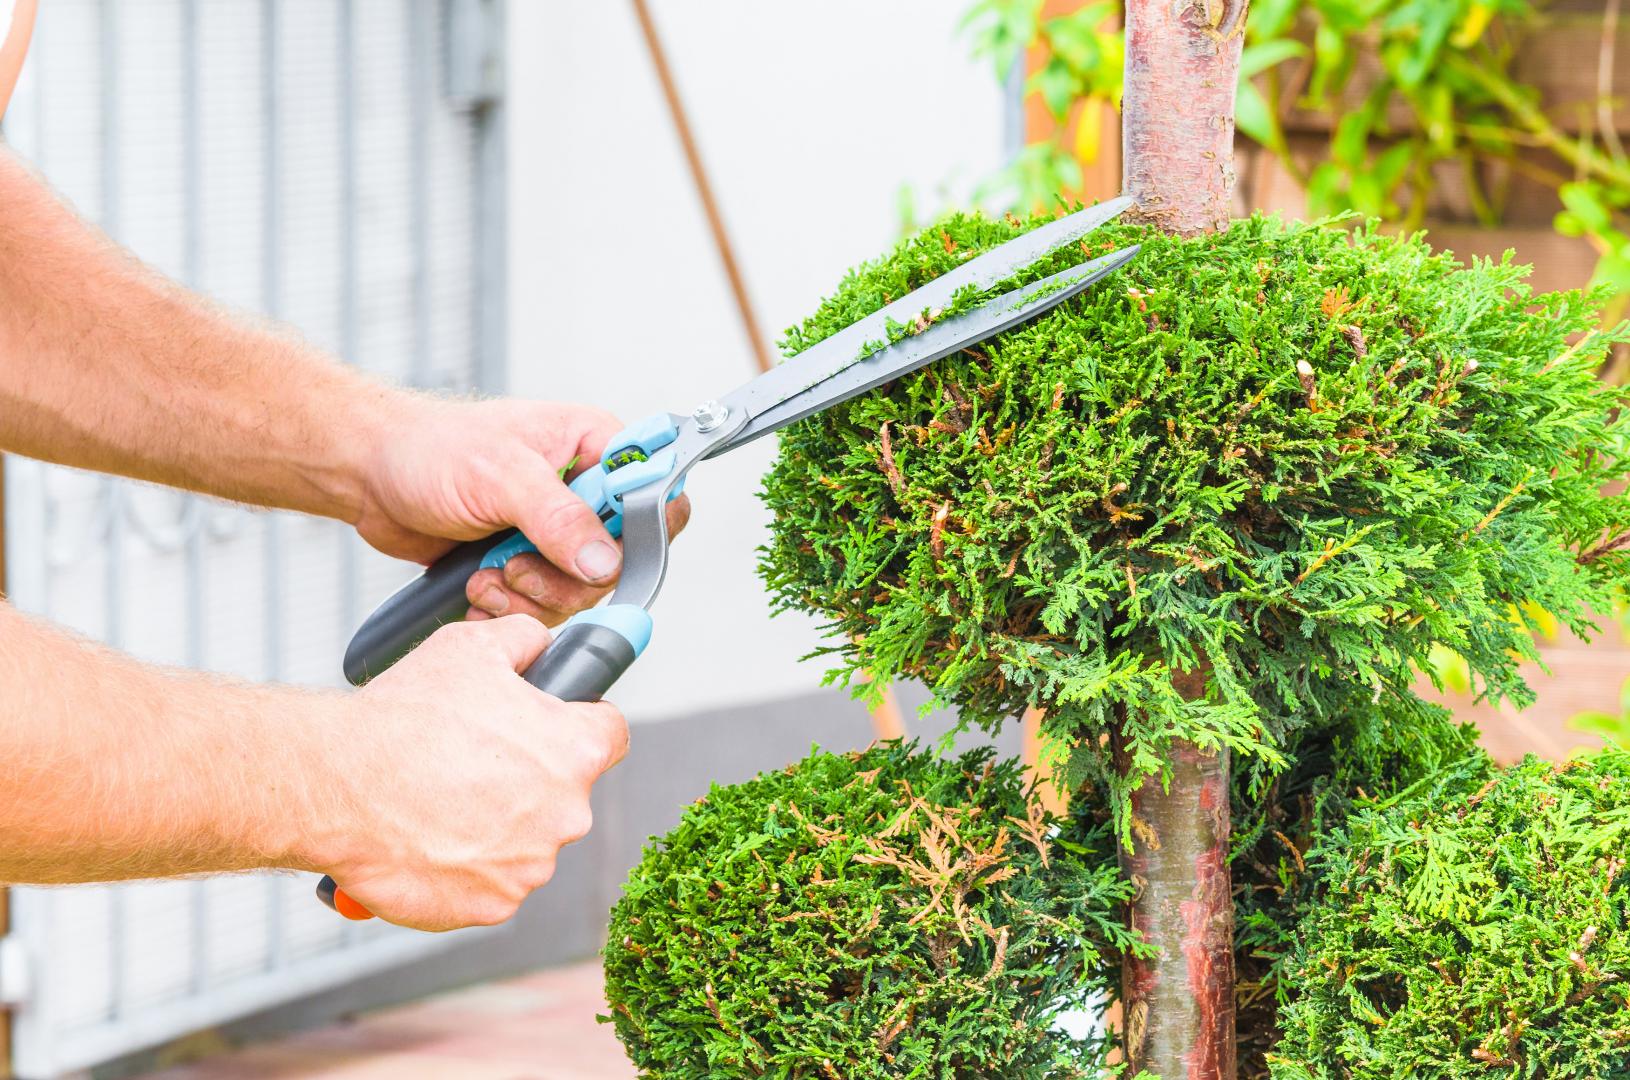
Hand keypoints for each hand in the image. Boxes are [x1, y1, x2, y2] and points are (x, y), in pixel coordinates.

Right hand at [309, 616, 627, 929]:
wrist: (336, 787)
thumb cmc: (403, 718)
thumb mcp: (471, 646)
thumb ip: (525, 640)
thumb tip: (542, 644)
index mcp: (574, 751)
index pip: (610, 734)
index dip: (582, 722)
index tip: (555, 724)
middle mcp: (566, 814)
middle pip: (564, 792)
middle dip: (527, 780)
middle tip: (470, 763)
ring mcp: (530, 866)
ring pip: (526, 842)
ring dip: (494, 826)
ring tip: (439, 802)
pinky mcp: (492, 906)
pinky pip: (490, 885)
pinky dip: (464, 869)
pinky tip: (428, 840)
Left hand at [357, 396, 690, 623]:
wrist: (372, 477)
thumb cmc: (431, 449)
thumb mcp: (500, 474)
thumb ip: (558, 517)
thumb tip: (605, 561)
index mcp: (594, 446)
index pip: (654, 491)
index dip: (640, 529)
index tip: (601, 553)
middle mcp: (583, 491)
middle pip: (618, 558)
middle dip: (564, 576)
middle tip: (517, 566)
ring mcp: (556, 531)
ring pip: (581, 590)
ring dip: (530, 594)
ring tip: (487, 573)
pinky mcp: (529, 563)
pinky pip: (544, 605)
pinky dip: (509, 606)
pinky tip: (477, 585)